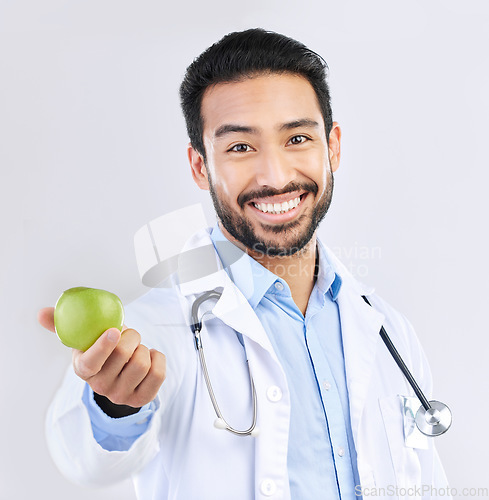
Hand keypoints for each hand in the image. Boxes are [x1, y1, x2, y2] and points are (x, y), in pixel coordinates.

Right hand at [38, 307, 165, 408]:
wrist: (119, 374)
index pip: (92, 362)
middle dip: (131, 336)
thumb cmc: (101, 350)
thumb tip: (42, 313)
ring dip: (143, 348)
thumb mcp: (82, 338)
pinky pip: (158, 374)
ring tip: (136, 349)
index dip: (103, 347)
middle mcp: (101, 386)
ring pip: (142, 364)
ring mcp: (121, 395)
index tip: (113, 331)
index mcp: (84, 369)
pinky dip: (158, 358)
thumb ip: (62, 324)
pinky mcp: (141, 399)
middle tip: (127, 335)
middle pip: (124, 354)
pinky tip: (149, 356)